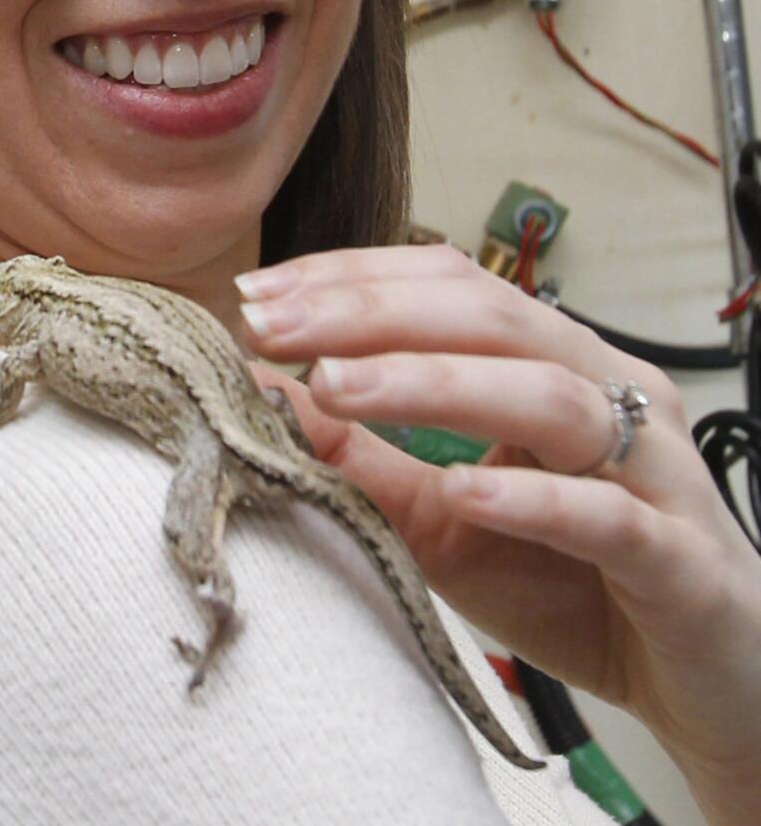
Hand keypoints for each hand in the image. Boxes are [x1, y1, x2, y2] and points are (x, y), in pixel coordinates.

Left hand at [238, 245, 760, 823]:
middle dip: (369, 313)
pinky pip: (608, 514)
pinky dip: (532, 498)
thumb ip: (365, 460)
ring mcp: (652, 468)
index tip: (257, 295)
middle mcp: (606, 391)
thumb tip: (268, 396)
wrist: (704, 680)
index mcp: (550, 364)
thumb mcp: (443, 521)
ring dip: (431, 384)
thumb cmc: (569, 581)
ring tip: (335, 386)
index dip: (350, 279)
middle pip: (489, 316)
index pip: (447, 285)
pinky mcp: (680, 556)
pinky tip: (462, 493)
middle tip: (271, 326)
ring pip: (545, 394)